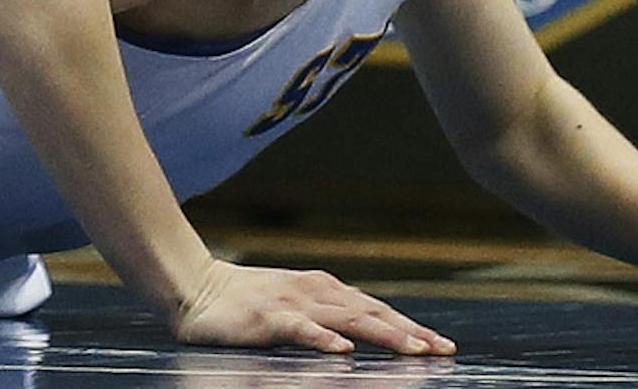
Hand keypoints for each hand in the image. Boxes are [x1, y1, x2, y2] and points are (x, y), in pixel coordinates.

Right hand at [173, 257, 454, 355]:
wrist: (194, 286)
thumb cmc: (246, 303)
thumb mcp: (293, 307)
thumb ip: (325, 317)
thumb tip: (363, 339)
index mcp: (324, 289)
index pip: (377, 309)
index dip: (410, 326)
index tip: (442, 345)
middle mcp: (315, 291)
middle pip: (373, 312)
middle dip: (410, 332)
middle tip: (443, 350)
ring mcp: (293, 302)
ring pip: (347, 318)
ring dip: (383, 334)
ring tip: (413, 351)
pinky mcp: (268, 316)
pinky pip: (301, 328)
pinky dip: (324, 337)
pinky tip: (343, 349)